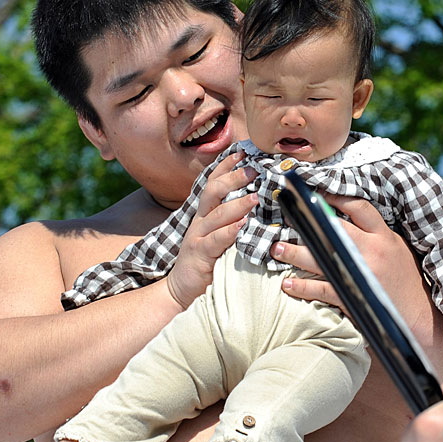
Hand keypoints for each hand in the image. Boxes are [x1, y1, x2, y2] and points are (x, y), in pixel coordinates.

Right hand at [166, 153, 255, 307]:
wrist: (182, 289)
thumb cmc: (208, 261)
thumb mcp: (220, 236)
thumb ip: (234, 220)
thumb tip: (260, 203)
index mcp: (206, 214)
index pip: (214, 183)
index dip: (226, 166)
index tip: (242, 152)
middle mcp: (200, 221)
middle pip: (214, 191)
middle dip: (234, 178)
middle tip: (254, 169)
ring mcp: (197, 236)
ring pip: (216, 214)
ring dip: (237, 204)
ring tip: (255, 197)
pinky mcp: (198, 254)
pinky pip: (214, 240)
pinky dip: (229, 232)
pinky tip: (242, 226)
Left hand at [271, 194, 433, 330]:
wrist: (419, 315)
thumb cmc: (407, 280)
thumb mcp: (398, 249)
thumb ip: (376, 233)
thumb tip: (346, 217)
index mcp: (384, 236)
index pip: (358, 207)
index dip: (335, 197)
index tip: (313, 193)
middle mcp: (372, 250)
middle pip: (332, 229)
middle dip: (307, 222)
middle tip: (287, 217)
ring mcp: (361, 273)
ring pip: (321, 257)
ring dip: (295, 253)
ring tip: (277, 248)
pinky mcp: (354, 296)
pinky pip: (322, 288)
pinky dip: (302, 287)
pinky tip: (287, 284)